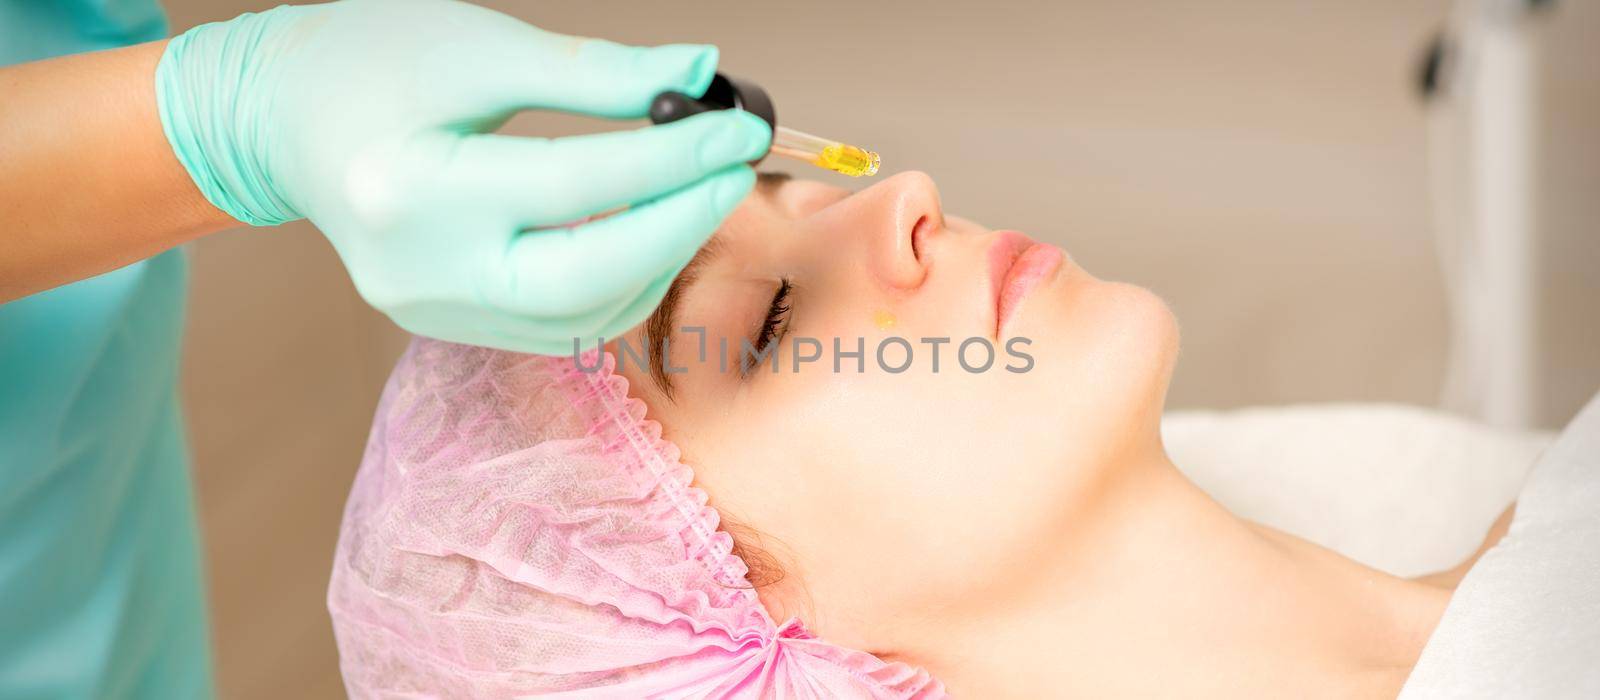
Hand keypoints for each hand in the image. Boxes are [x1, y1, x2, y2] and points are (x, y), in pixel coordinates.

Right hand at [156, 0, 769, 352]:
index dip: (672, 159)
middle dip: (679, 225)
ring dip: (657, 259)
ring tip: (694, 193)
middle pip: (586, 278)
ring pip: (582, 315)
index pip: (576, 185)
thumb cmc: (370, 64)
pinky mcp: (448, 325)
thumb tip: (699, 72)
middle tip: (734, 171)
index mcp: (410, 190)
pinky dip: (617, 282)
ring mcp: (430, 311)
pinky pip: (559, 323)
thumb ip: (595, 71)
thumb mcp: (479, 45)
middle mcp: (417, 271)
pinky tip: (647, 230)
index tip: (734, 127)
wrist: (281, 119)